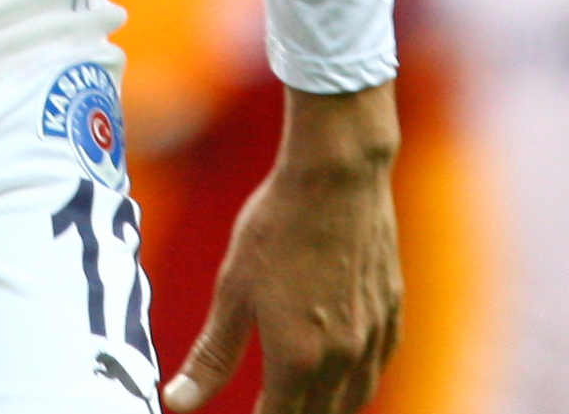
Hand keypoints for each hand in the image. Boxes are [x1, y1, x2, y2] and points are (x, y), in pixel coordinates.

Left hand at [164, 81, 401, 413]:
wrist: (337, 178)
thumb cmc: (277, 226)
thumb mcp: (233, 289)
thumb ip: (210, 355)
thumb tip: (175, 403)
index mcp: (297, 359)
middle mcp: (342, 361)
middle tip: (267, 405)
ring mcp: (373, 340)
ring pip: (353, 402)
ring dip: (325, 410)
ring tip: (300, 402)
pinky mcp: (392, 317)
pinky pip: (375, 371)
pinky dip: (355, 385)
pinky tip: (341, 374)